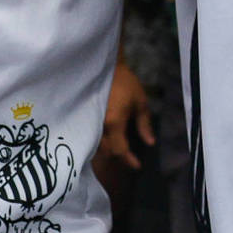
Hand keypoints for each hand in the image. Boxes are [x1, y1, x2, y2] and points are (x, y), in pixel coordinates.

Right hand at [90, 61, 155, 177]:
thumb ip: (144, 125)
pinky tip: (103, 140)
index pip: (120, 150)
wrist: (103, 65)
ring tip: (116, 148)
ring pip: (95, 146)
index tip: (137, 166)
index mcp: (113, 122)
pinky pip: (89, 136)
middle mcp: (98, 125)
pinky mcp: (83, 117)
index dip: (129, 160)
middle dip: (118, 156)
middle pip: (106, 151)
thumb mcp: (140, 102)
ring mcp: (88, 121)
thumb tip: (150, 143)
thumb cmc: (124, 82)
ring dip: (106, 150)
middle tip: (129, 156)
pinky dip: (97, 142)